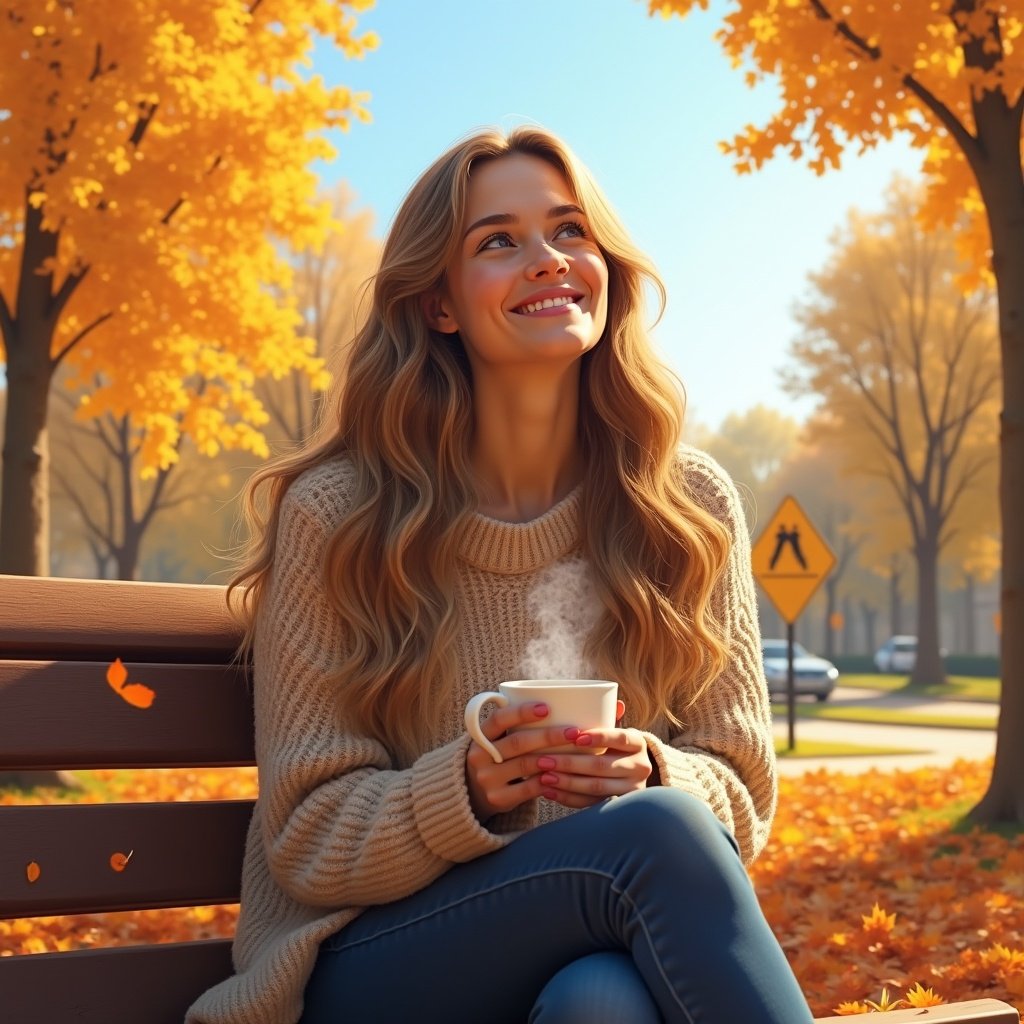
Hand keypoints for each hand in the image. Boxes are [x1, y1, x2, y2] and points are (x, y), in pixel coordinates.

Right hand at [466, 702, 582, 820]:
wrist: (474, 792)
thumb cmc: (496, 755)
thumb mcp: (495, 738)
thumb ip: (514, 724)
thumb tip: (556, 704)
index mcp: (480, 735)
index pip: (499, 719)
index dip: (522, 712)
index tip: (546, 707)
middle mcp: (479, 756)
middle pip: (517, 742)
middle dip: (548, 736)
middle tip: (573, 731)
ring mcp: (487, 779)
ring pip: (525, 765)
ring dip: (553, 758)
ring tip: (574, 752)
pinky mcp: (498, 798)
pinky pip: (528, 789)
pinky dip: (548, 780)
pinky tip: (563, 774)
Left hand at [535, 714, 652, 808]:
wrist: (632, 775)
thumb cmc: (616, 746)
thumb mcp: (616, 731)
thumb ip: (609, 716)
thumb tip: (613, 700)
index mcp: (638, 743)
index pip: (620, 737)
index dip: (599, 737)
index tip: (575, 737)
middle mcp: (639, 767)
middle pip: (602, 766)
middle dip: (569, 763)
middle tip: (543, 760)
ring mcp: (630, 789)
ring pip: (595, 787)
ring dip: (566, 782)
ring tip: (543, 776)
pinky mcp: (617, 805)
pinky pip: (590, 804)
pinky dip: (568, 798)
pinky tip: (549, 792)